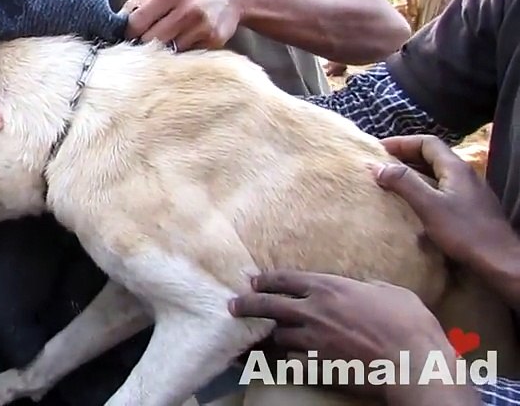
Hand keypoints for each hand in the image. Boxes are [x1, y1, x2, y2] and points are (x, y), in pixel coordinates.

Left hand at [123, 0, 241, 49]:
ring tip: (164, 42)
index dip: (129, 32)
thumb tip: (117, 19)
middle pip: (150, 40)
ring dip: (162, 51)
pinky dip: (180, 53)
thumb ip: (141, 1)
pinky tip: (182, 42)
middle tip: (144, 42)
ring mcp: (201, 27)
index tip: (129, 34)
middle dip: (143, 43)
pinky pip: (187, 55)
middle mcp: (186, 10)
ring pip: (168, 52)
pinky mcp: (213, 41)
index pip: (137, 22)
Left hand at [229, 271, 469, 402]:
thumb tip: (363, 288)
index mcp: (330, 288)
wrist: (414, 364)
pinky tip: (269, 363)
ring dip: (264, 336)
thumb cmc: (410, 324)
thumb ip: (369, 287)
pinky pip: (289, 364)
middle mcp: (314, 311)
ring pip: (276, 336)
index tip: (253, 282)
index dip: (266, 280)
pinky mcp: (317, 367)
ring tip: (250, 338)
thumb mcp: (391, 292)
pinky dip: (279, 362)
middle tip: (233, 306)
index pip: (286, 280)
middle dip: (247, 305)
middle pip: (268, 306)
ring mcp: (313, 341)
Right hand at [375, 135, 515, 270]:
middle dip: (406, 157)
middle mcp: (466, 174)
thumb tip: (378, 166)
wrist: (499, 260)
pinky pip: (444, 188)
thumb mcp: (428, 206)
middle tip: (382, 165)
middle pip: (433, 156)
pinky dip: (425, 188)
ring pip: (438, 173)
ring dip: (415, 173)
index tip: (379, 150)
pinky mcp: (472, 207)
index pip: (427, 143)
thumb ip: (404, 183)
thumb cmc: (464, 232)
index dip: (401, 143)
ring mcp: (471, 191)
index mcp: (456, 168)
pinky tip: (416, 203)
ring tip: (393, 182)